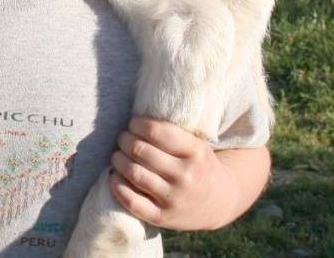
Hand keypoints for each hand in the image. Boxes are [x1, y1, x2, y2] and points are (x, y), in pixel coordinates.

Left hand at [108, 116, 237, 230]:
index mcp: (195, 152)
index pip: (156, 132)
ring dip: (118, 160)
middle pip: (140, 151)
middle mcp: (185, 175)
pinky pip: (132, 201)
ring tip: (117, 155)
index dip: (137, 124)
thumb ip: (174, 131)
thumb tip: (137, 116)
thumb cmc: (199, 164)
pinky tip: (114, 176)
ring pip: (134, 173)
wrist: (220, 201)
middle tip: (122, 138)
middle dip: (124, 140)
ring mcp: (174, 198)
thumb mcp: (197, 143)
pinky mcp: (162, 217)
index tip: (133, 123)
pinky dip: (117, 186)